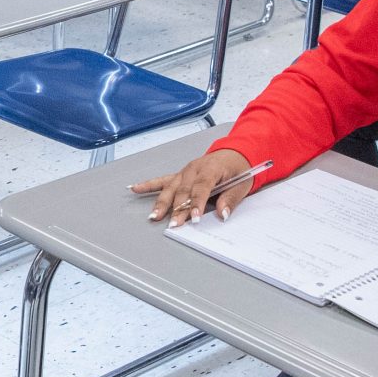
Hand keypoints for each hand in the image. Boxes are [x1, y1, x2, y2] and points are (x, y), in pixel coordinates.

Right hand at [132, 148, 253, 228]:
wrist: (235, 152)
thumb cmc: (238, 168)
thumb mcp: (242, 184)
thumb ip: (230, 199)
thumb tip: (222, 214)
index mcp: (212, 168)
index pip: (202, 187)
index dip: (196, 204)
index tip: (193, 218)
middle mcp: (195, 168)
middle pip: (183, 191)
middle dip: (178, 209)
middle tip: (174, 224)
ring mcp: (185, 171)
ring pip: (171, 188)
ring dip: (162, 203)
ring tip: (154, 216)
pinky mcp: (180, 174)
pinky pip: (162, 180)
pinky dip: (148, 185)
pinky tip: (135, 188)